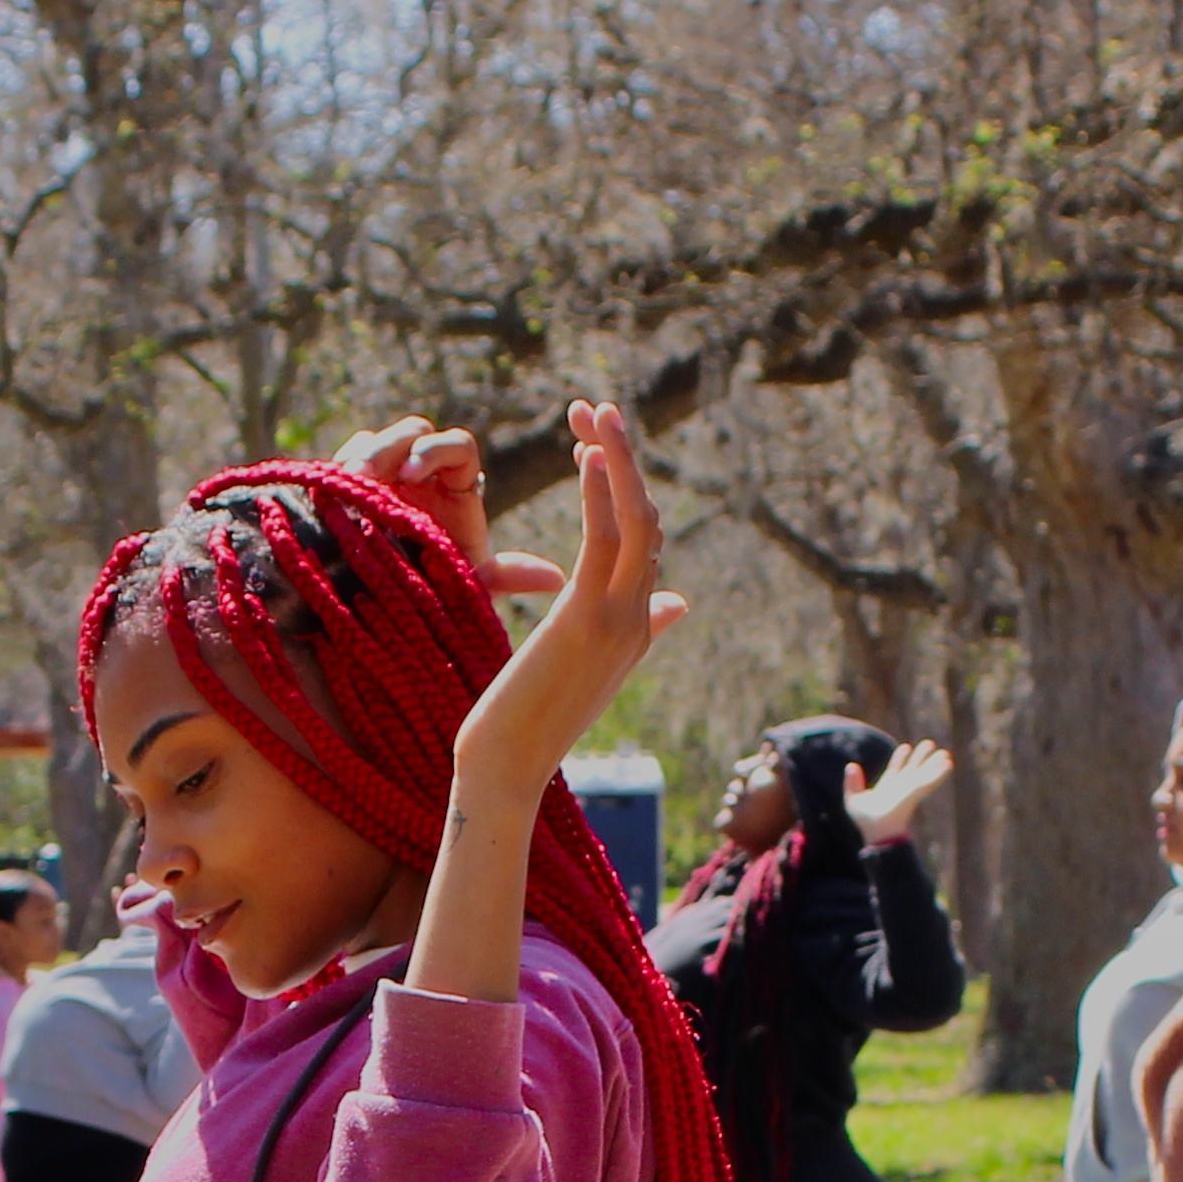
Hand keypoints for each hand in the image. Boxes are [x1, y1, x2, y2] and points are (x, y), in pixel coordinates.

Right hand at [325, 415, 539, 593]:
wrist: (385, 615)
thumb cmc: (435, 598)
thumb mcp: (467, 589)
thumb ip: (504, 577)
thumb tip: (558, 580)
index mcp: (455, 488)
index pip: (457, 447)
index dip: (434, 452)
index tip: (409, 476)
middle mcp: (421, 474)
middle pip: (413, 431)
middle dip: (391, 447)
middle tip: (368, 474)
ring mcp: (384, 476)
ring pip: (375, 440)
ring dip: (363, 454)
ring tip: (347, 479)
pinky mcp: (350, 486)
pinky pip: (345, 459)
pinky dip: (340, 466)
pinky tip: (330, 485)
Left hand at [446, 400, 680, 804]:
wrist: (505, 770)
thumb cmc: (524, 725)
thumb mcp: (582, 669)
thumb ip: (631, 631)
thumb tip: (677, 604)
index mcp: (637, 631)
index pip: (649, 544)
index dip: (628, 490)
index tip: (595, 451)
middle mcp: (639, 621)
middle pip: (650, 520)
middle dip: (625, 460)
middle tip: (596, 411)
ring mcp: (620, 621)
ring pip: (638, 520)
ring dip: (617, 459)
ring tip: (593, 412)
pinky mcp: (587, 620)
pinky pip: (606, 540)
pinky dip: (603, 491)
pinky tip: (587, 455)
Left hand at [851, 737, 959, 845]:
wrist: (878, 830)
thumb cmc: (865, 820)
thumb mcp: (853, 798)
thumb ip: (852, 782)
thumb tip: (851, 765)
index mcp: (887, 786)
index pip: (896, 768)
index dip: (900, 758)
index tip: (905, 748)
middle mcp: (901, 786)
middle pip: (913, 767)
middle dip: (921, 756)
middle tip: (929, 743)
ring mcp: (910, 788)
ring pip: (924, 772)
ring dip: (934, 762)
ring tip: (945, 753)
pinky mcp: (916, 791)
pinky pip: (930, 780)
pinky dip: (939, 773)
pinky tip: (948, 764)